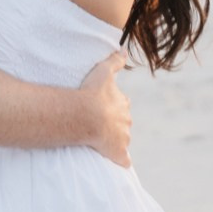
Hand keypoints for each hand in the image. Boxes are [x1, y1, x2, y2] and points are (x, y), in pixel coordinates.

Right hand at [79, 50, 132, 168]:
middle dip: (114, 124)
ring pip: (122, 140)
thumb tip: (124, 48)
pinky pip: (123, 160)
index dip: (113, 106)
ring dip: (115, 140)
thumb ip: (115, 60)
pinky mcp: (118, 153)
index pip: (122, 105)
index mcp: (123, 104)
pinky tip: (119, 163)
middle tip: (99, 124)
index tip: (102, 107)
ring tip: (101, 141)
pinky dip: (121, 161)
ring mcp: (122, 138)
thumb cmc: (92, 93)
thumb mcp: (103, 71)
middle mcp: (126, 121)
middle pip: (123, 123)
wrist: (86, 116)